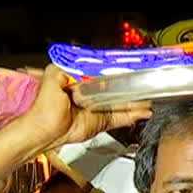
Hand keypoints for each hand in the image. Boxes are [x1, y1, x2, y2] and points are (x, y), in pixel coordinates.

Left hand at [20, 65, 151, 153]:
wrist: (45, 131)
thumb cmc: (44, 108)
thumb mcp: (53, 77)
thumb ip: (67, 66)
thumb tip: (83, 61)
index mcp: (80, 81)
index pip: (102, 73)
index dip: (115, 71)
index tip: (128, 70)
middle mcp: (90, 94)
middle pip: (115, 88)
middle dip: (129, 87)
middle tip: (142, 84)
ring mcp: (97, 109)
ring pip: (121, 103)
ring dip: (135, 102)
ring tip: (148, 99)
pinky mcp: (101, 123)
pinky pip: (120, 118)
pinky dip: (132, 115)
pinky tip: (142, 112)